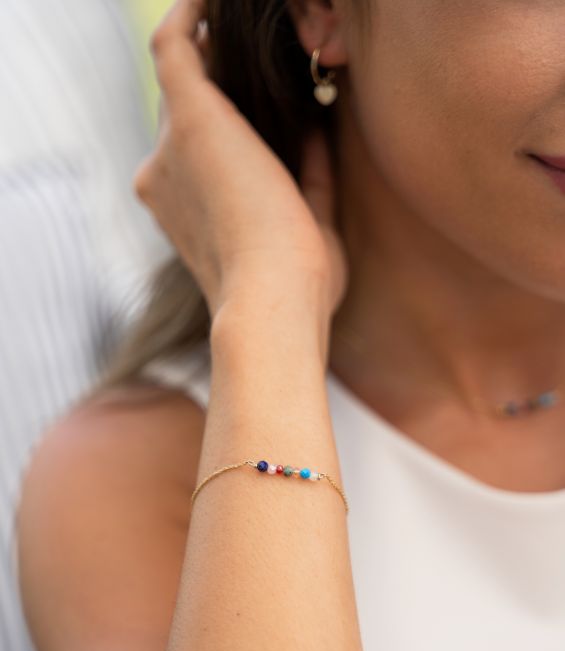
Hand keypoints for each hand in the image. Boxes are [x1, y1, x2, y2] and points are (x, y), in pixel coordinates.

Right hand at [134, 0, 347, 324]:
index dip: (227, 121)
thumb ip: (311, 177)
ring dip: (213, 47)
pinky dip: (191, 16)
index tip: (266, 99)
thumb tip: (319, 128)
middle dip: (220, 80)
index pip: (198, 152)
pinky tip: (214, 1)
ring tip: (247, 30)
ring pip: (181, 76)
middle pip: (185, 110)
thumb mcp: (312, 228)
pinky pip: (175, 45)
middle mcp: (165, 178)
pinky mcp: (189, 120)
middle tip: (268, 59)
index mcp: (187, 211)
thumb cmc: (298, 289)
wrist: (276, 303)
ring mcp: (170, 150)